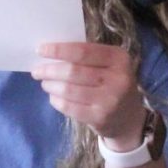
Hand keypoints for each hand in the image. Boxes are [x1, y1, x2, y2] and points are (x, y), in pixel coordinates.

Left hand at [31, 43, 146, 149]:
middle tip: (37, 71)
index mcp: (118, 58)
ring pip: (69, 90)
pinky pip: (70, 107)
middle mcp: (117, 78)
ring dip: (51, 85)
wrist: (129, 118)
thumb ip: (87, 57)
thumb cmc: (113, 83)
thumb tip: (52, 53)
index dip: (59, 50)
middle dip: (50, 70)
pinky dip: (57, 100)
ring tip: (45, 83)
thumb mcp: (110, 65)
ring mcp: (109, 100)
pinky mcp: (100, 118)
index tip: (40, 49)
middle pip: (73, 71)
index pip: (83, 51)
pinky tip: (53, 96)